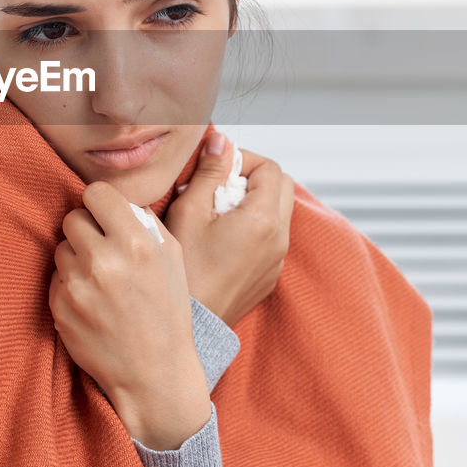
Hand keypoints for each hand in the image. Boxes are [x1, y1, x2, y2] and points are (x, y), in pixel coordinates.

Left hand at [49, 181, 211, 449]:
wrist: (153, 372)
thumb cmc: (166, 310)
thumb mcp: (172, 257)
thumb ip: (144, 221)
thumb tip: (117, 199)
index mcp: (136, 243)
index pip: (96, 193)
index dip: (101, 203)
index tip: (106, 215)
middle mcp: (104, 262)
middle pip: (73, 218)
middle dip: (87, 230)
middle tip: (104, 249)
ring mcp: (78, 286)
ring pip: (61, 247)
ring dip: (76, 257)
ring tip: (100, 279)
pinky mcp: (59, 308)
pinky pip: (55, 278)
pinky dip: (69, 284)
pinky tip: (92, 301)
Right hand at [165, 133, 293, 327]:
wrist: (192, 324)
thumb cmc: (184, 270)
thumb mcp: (189, 212)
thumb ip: (209, 172)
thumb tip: (221, 142)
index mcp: (262, 220)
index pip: (270, 168)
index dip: (243, 159)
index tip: (217, 168)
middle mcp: (279, 239)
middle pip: (282, 187)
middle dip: (253, 177)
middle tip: (219, 186)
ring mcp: (277, 260)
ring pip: (279, 212)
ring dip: (254, 201)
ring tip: (217, 213)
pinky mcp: (269, 276)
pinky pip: (272, 238)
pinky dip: (254, 226)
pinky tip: (222, 238)